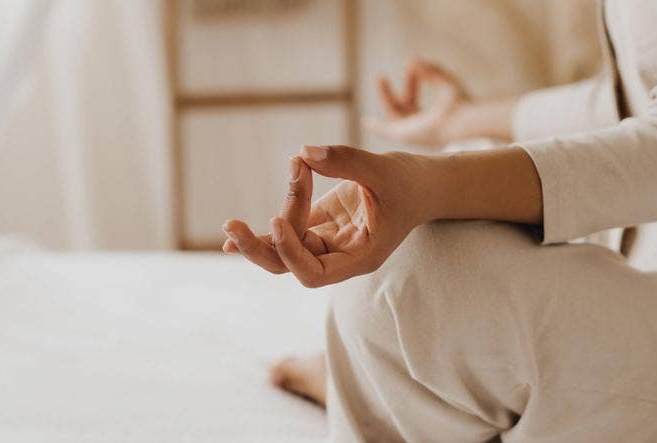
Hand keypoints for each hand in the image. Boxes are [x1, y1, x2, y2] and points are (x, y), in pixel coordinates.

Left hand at [222, 145, 430, 287]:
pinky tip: (234, 229)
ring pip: (284, 248)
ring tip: (230, 222)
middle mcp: (340, 255)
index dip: (291, 252)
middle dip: (261, 250)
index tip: (278, 220)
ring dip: (260, 234)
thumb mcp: (383, 169)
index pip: (314, 273)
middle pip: (290, 267)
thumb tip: (304, 153)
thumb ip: (346, 161)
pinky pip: (288, 228)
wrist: (426, 183)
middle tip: (232, 228)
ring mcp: (328, 240)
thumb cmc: (411, 182)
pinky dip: (265, 227)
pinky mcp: (321, 223)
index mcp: (359, 257)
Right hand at [364, 59, 470, 147]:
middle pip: (404, 106)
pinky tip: (366, 121)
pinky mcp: (405, 136)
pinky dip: (376, 128)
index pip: (414, 100)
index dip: (412, 82)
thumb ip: (431, 70)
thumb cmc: (460, 104)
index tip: (413, 64)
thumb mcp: (445, 81)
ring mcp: (413, 132)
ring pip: (394, 114)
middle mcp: (422, 127)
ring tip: (379, 77)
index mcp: (432, 119)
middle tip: (391, 72)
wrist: (461, 119)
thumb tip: (414, 59)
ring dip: (385, 96)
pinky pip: (386, 132)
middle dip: (397, 89)